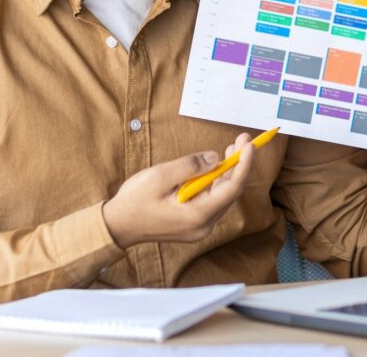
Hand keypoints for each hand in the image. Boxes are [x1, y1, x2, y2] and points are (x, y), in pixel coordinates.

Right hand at [102, 132, 253, 247]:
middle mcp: (203, 225)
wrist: (117, 226)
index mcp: (197, 215)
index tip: (249, 145)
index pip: (232, 188)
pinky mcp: (193, 223)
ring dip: (228, 172)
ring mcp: (199, 226)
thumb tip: (215, 158)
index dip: (244, 164)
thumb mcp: (160, 176)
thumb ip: (190, 166)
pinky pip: (212, 201)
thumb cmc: (135, 201)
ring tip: (231, 149)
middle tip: (242, 140)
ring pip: (222, 196)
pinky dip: (216, 182)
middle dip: (239, 164)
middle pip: (231, 191)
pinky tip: (215, 166)